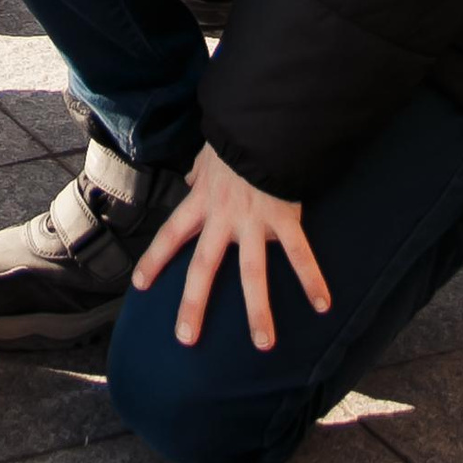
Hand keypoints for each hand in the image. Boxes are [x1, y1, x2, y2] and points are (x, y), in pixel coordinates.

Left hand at [132, 142, 329, 350]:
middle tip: (186, 338)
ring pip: (252, 273)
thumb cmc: (236, 136)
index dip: (154, 260)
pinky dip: (312, 279)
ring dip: (258, 310)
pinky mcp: (283, 218)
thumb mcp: (208, 153)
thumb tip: (188, 180)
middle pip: (204, 266)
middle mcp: (223, 217)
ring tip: (263, 344)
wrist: (264, 118)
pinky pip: (299, 253)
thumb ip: (198, 172)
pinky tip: (322, 305)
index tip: (139, 286)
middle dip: (194, 304)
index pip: (170, 233)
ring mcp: (254, 221)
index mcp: (202, 201)